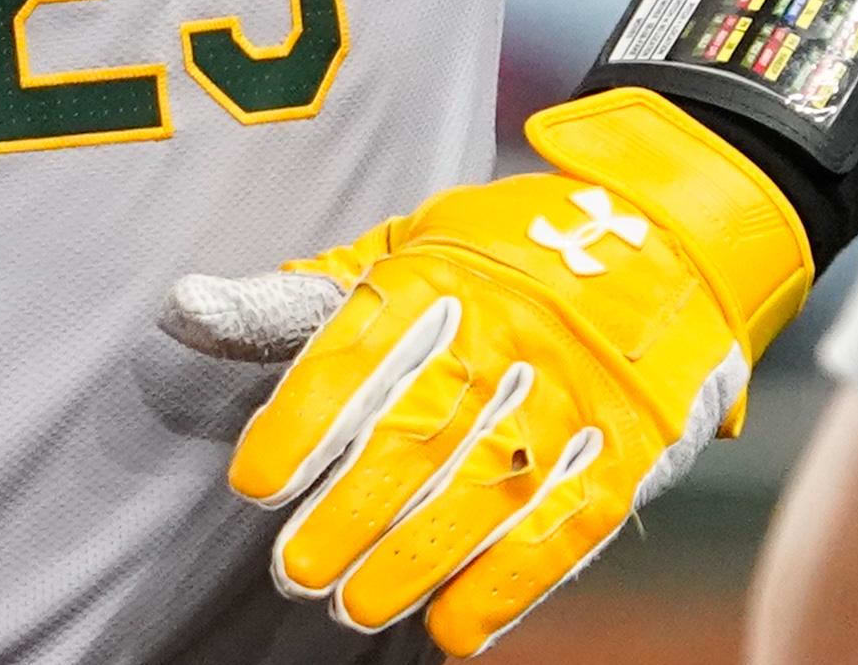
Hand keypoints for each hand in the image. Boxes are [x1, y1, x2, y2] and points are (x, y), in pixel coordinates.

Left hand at [165, 89, 814, 654]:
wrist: (674, 232)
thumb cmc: (508, 251)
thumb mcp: (407, 247)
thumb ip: (303, 296)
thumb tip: (184, 307)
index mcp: (445, 272)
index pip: (361, 350)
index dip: (303, 423)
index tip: (256, 485)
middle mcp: (512, 327)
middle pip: (420, 431)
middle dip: (350, 510)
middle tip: (297, 570)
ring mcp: (578, 387)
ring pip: (488, 487)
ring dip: (415, 559)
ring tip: (357, 605)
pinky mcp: (635, 443)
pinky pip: (568, 524)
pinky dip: (511, 584)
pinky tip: (455, 628)